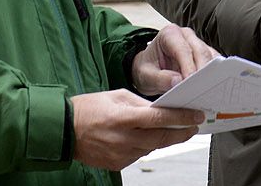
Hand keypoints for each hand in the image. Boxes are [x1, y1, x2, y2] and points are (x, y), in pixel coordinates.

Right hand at [69, 89, 203, 171]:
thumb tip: (160, 110)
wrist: (65, 130)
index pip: (159, 118)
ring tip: (172, 129)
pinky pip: (140, 154)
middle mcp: (123, 138)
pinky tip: (145, 136)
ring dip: (164, 138)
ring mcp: (121, 154)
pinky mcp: (118, 164)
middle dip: (182, 132)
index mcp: (123, 117)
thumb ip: (141, 104)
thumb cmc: (88, 109)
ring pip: (152, 147)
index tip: (195, 115)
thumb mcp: (117, 96)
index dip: (181, 117)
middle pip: (161, 137)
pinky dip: (146, 145)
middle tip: (194, 126)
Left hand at [131, 25, 217, 95]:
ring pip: (210, 56)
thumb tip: (177, 83)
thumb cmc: (147, 68)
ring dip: (211, 74)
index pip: (183, 50)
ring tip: (209, 92)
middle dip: (203, 71)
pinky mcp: (204, 55)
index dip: (189, 66)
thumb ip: (159, 78)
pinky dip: (214, 76)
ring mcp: (197, 44)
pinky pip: (213, 63)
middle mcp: (186, 36)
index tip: (191, 83)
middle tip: (203, 90)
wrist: (149, 67)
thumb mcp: (146, 75)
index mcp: (169, 34)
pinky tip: (212, 89)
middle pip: (200, 51)